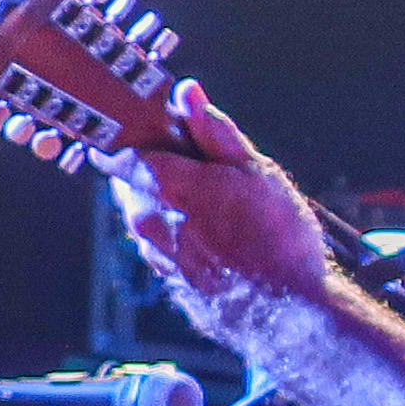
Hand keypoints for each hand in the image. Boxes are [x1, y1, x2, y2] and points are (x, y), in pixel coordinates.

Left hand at [102, 77, 338, 351]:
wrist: (288, 313)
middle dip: (154, 168)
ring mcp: (156, 255)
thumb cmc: (277, 237)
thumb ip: (213, 131)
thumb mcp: (254, 170)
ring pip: (145, 214)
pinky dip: (179, 233)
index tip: (153, 127)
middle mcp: (148, 221)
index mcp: (163, 186)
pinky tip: (217, 236)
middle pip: (130, 182)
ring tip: (217, 204)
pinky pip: (162, 244)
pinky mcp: (170, 280)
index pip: (116, 152)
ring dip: (167, 202)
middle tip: (199, 164)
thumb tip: (187, 92)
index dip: (132, 136)